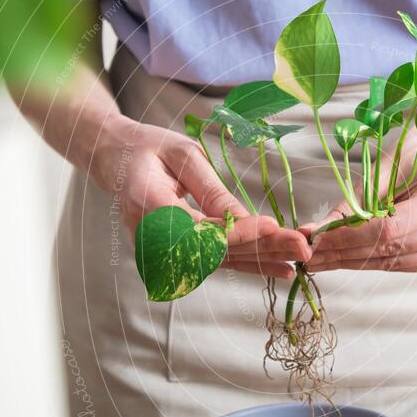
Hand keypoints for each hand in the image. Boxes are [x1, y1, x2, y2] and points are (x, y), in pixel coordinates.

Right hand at [94, 114, 309, 278]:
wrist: (114, 159)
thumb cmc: (149, 148)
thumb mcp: (183, 156)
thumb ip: (212, 190)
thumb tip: (245, 217)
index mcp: (148, 205)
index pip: (199, 230)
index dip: (238, 232)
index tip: (272, 226)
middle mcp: (151, 237)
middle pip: (214, 252)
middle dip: (262, 250)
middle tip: (302, 248)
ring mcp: (159, 251)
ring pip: (218, 262)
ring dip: (260, 260)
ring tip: (298, 259)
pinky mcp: (172, 255)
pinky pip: (213, 262)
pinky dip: (247, 264)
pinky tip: (278, 268)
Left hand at [302, 132, 416, 272]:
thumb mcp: (386, 166)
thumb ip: (354, 201)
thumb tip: (316, 231)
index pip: (388, 230)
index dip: (347, 239)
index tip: (315, 242)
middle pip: (388, 251)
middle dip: (343, 254)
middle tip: (309, 257)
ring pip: (392, 264)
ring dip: (353, 263)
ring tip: (322, 261)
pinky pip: (401, 266)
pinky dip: (372, 262)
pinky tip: (347, 259)